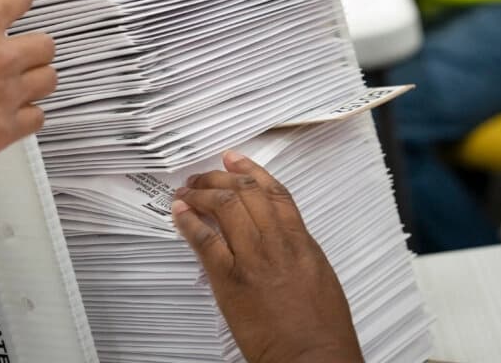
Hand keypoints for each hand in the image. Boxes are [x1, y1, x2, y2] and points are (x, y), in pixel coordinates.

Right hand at [0, 0, 55, 168]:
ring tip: (15, 86)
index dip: (16, 2)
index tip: (12, 8)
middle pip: (45, 45)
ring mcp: (7, 95)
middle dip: (31, 48)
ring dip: (34, 80)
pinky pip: (38, 118)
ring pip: (48, 79)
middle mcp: (1, 58)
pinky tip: (8, 114)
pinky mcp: (4, 130)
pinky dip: (27, 115)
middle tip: (13, 56)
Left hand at [172, 151, 363, 362]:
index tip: (235, 159)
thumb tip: (279, 235)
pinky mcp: (231, 280)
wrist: (312, 358)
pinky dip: (189, 222)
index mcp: (301, 241)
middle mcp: (277, 243)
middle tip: (204, 176)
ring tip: (187, 191)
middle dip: (219, 178)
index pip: (274, 192)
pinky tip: (180, 213)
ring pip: (224, 207)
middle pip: (245, 192)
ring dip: (201, 193)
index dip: (252, 170)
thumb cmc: (321, 328)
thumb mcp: (318, 275)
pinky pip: (205, 241)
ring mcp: (253, 259)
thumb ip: (297, 249)